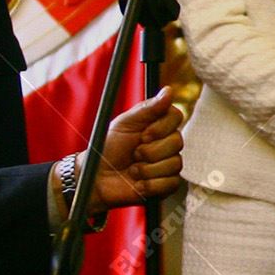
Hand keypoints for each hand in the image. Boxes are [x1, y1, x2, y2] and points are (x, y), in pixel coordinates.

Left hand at [75, 87, 185, 213]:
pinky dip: (150, 184)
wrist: (97, 178)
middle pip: (177, 142)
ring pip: (174, 163)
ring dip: (147, 169)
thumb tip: (169, 90)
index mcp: (158, 125)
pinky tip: (138, 183)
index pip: (176, 117)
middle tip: (133, 154)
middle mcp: (167, 143)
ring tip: (132, 170)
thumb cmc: (108, 148)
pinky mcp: (167, 184)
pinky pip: (170, 182)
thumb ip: (148, 108)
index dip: (161, 128)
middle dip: (150, 151)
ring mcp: (169, 163)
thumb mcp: (125, 124)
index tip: (142, 135)